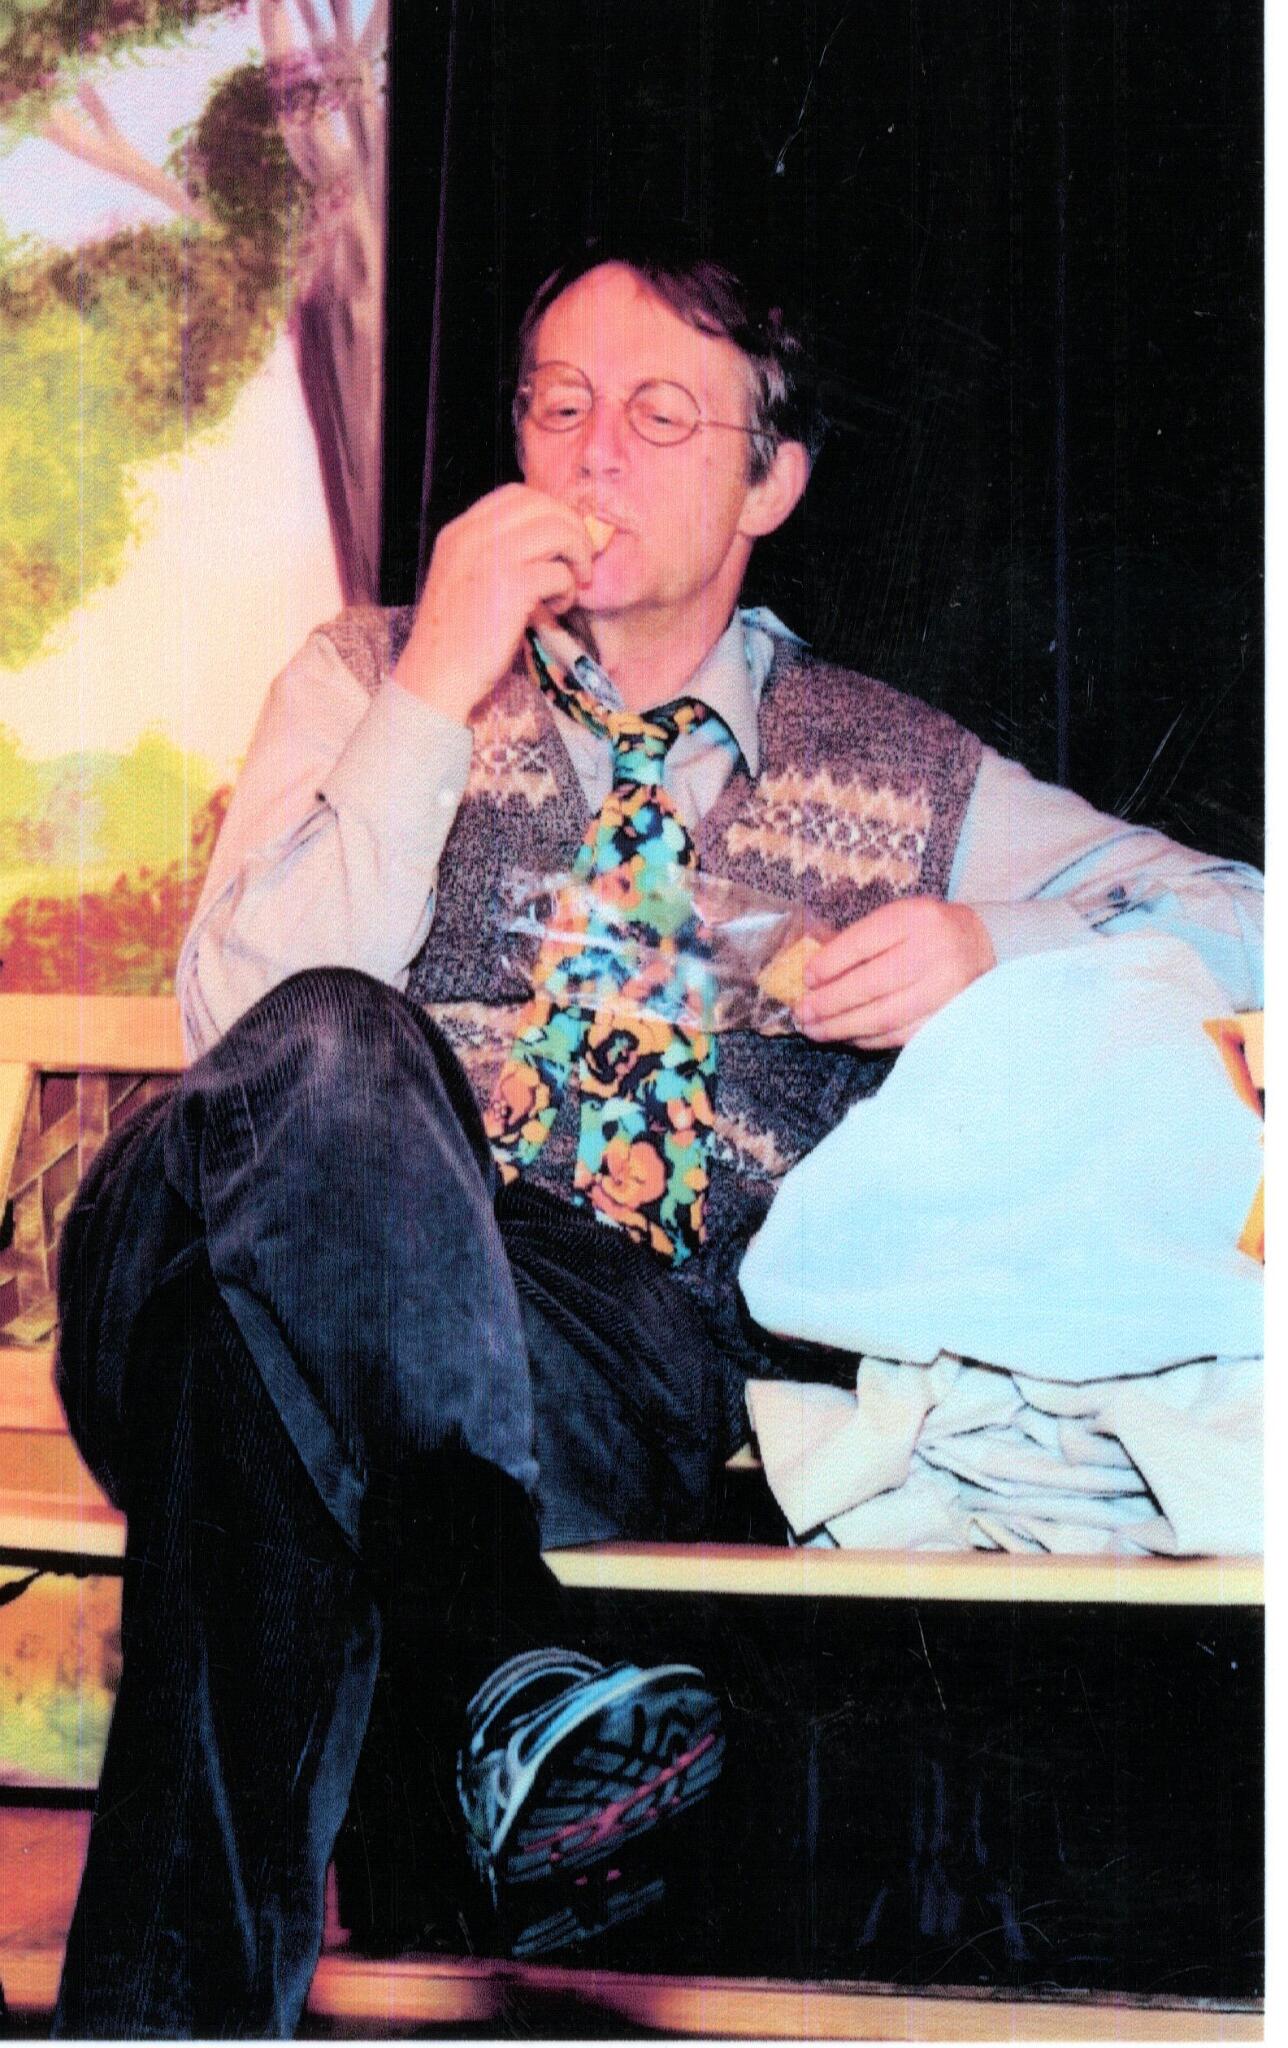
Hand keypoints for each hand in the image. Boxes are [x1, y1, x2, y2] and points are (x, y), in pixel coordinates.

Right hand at [394, 485, 592, 721]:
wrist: (436, 676)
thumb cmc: (453, 638)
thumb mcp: (463, 579)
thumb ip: (492, 555)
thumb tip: (546, 543)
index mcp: (459, 532)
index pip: (516, 495)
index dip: (549, 511)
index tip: (561, 540)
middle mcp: (473, 536)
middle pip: (542, 505)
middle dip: (571, 529)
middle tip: (580, 561)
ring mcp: (492, 558)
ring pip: (558, 532)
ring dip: (576, 556)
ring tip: (572, 585)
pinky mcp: (512, 586)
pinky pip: (559, 573)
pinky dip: (567, 591)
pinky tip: (555, 610)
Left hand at [795, 898, 995, 1048]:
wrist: (983, 944)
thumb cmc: (927, 931)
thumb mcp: (898, 919)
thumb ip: (861, 941)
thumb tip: (814, 974)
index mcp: (915, 918)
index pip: (863, 943)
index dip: (829, 964)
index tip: (806, 979)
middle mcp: (933, 951)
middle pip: (870, 984)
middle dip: (829, 1003)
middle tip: (802, 1013)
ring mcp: (944, 988)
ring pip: (882, 1016)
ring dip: (842, 1027)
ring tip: (815, 1030)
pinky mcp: (948, 1017)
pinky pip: (899, 1034)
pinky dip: (868, 1038)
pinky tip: (847, 1036)